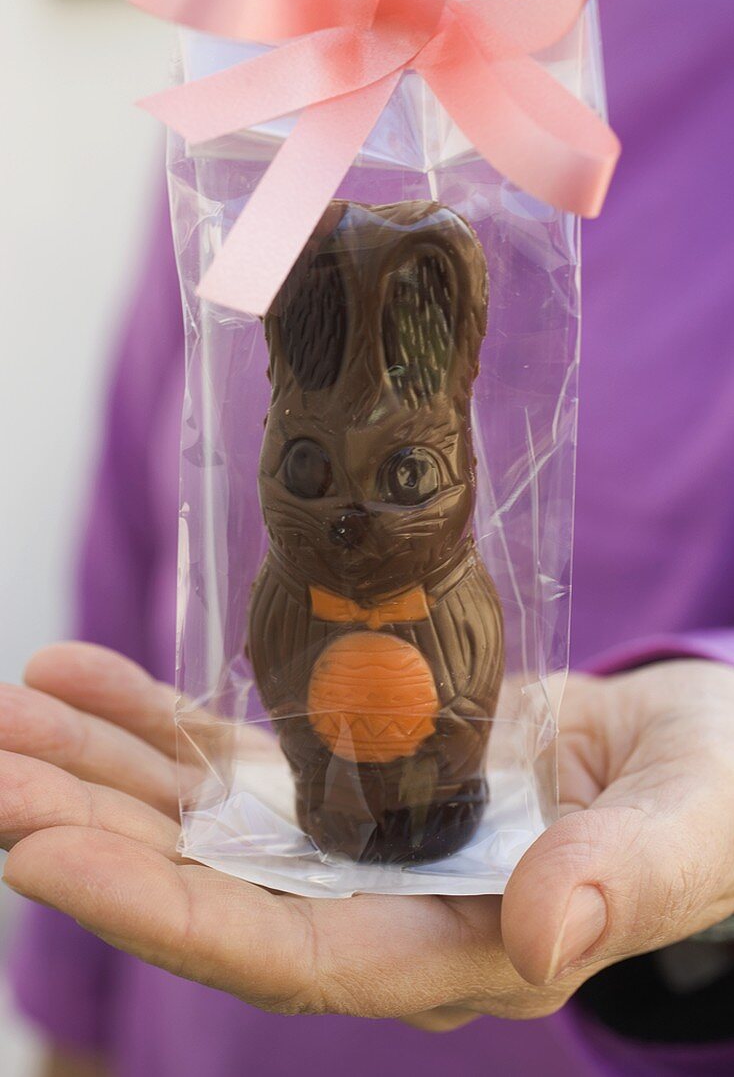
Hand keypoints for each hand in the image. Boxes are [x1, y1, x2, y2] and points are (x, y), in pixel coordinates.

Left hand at [1, 645, 732, 1030]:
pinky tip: (79, 675)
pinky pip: (234, 750)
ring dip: (99, 765)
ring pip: (203, 814)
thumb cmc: (714, 797)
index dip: (161, 910)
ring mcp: (354, 836)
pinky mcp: (352, 768)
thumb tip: (542, 938)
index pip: (281, 954)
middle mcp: (379, 904)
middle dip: (90, 828)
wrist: (697, 753)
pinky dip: (155, 716)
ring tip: (8, 711)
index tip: (40, 853)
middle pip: (210, 884)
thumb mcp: (691, 830)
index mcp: (454, 946)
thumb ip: (626, 883)